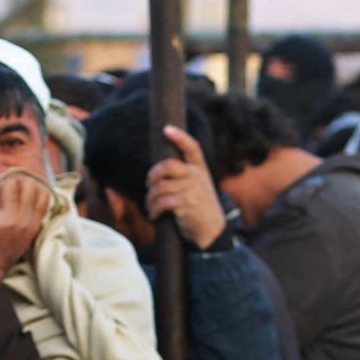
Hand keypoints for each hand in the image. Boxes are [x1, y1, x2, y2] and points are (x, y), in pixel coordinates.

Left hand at [0, 170, 49, 299]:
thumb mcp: (20, 235)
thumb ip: (24, 216)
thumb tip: (15, 188)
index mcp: (34, 224)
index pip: (43, 191)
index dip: (25, 185)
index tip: (10, 195)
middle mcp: (25, 221)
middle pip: (26, 182)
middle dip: (7, 182)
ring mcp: (10, 221)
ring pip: (7, 184)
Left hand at [145, 126, 227, 249]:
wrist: (211, 231)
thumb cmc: (199, 207)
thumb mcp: (198, 187)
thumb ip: (185, 175)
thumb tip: (157, 172)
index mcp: (200, 169)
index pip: (192, 148)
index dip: (180, 137)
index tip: (166, 129)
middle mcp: (196, 177)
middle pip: (167, 166)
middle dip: (152, 175)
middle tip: (149, 184)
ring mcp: (192, 190)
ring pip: (160, 187)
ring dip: (150, 198)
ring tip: (150, 206)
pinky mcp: (186, 204)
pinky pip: (161, 202)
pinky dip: (153, 210)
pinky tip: (154, 215)